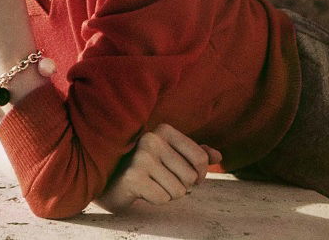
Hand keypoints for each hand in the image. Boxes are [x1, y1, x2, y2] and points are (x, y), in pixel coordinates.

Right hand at [95, 123, 221, 211]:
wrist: (110, 179)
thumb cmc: (145, 166)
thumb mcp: (170, 155)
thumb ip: (193, 153)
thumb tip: (218, 155)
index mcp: (164, 129)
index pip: (201, 158)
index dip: (198, 174)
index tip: (183, 174)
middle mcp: (152, 139)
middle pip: (191, 178)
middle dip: (180, 185)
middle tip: (160, 179)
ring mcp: (142, 157)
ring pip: (179, 191)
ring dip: (167, 193)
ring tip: (151, 183)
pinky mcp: (134, 176)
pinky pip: (164, 198)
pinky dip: (155, 199)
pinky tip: (142, 190)